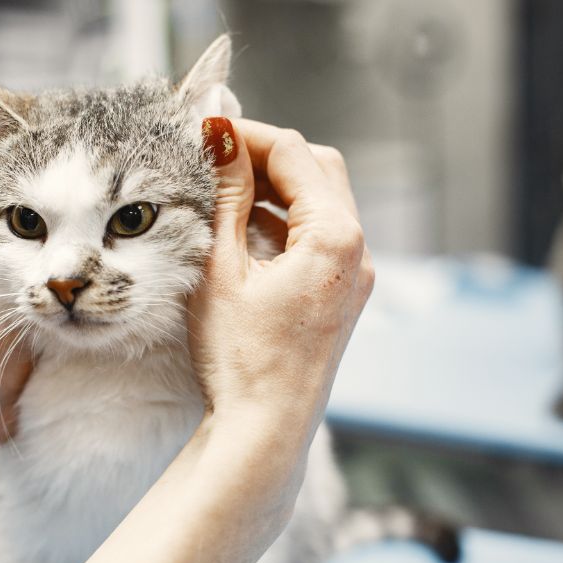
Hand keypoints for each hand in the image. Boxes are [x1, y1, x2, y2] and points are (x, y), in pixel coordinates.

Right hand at [188, 118, 373, 442]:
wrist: (265, 430)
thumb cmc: (240, 358)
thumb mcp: (221, 268)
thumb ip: (226, 195)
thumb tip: (220, 135)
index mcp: (335, 237)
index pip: (293, 152)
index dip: (246, 133)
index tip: (203, 131)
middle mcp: (359, 251)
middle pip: (319, 170)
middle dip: (267, 155)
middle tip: (215, 158)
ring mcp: (356, 275)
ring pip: (322, 202)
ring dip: (277, 188)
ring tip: (223, 192)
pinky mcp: (344, 295)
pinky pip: (321, 238)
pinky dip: (286, 221)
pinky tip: (246, 232)